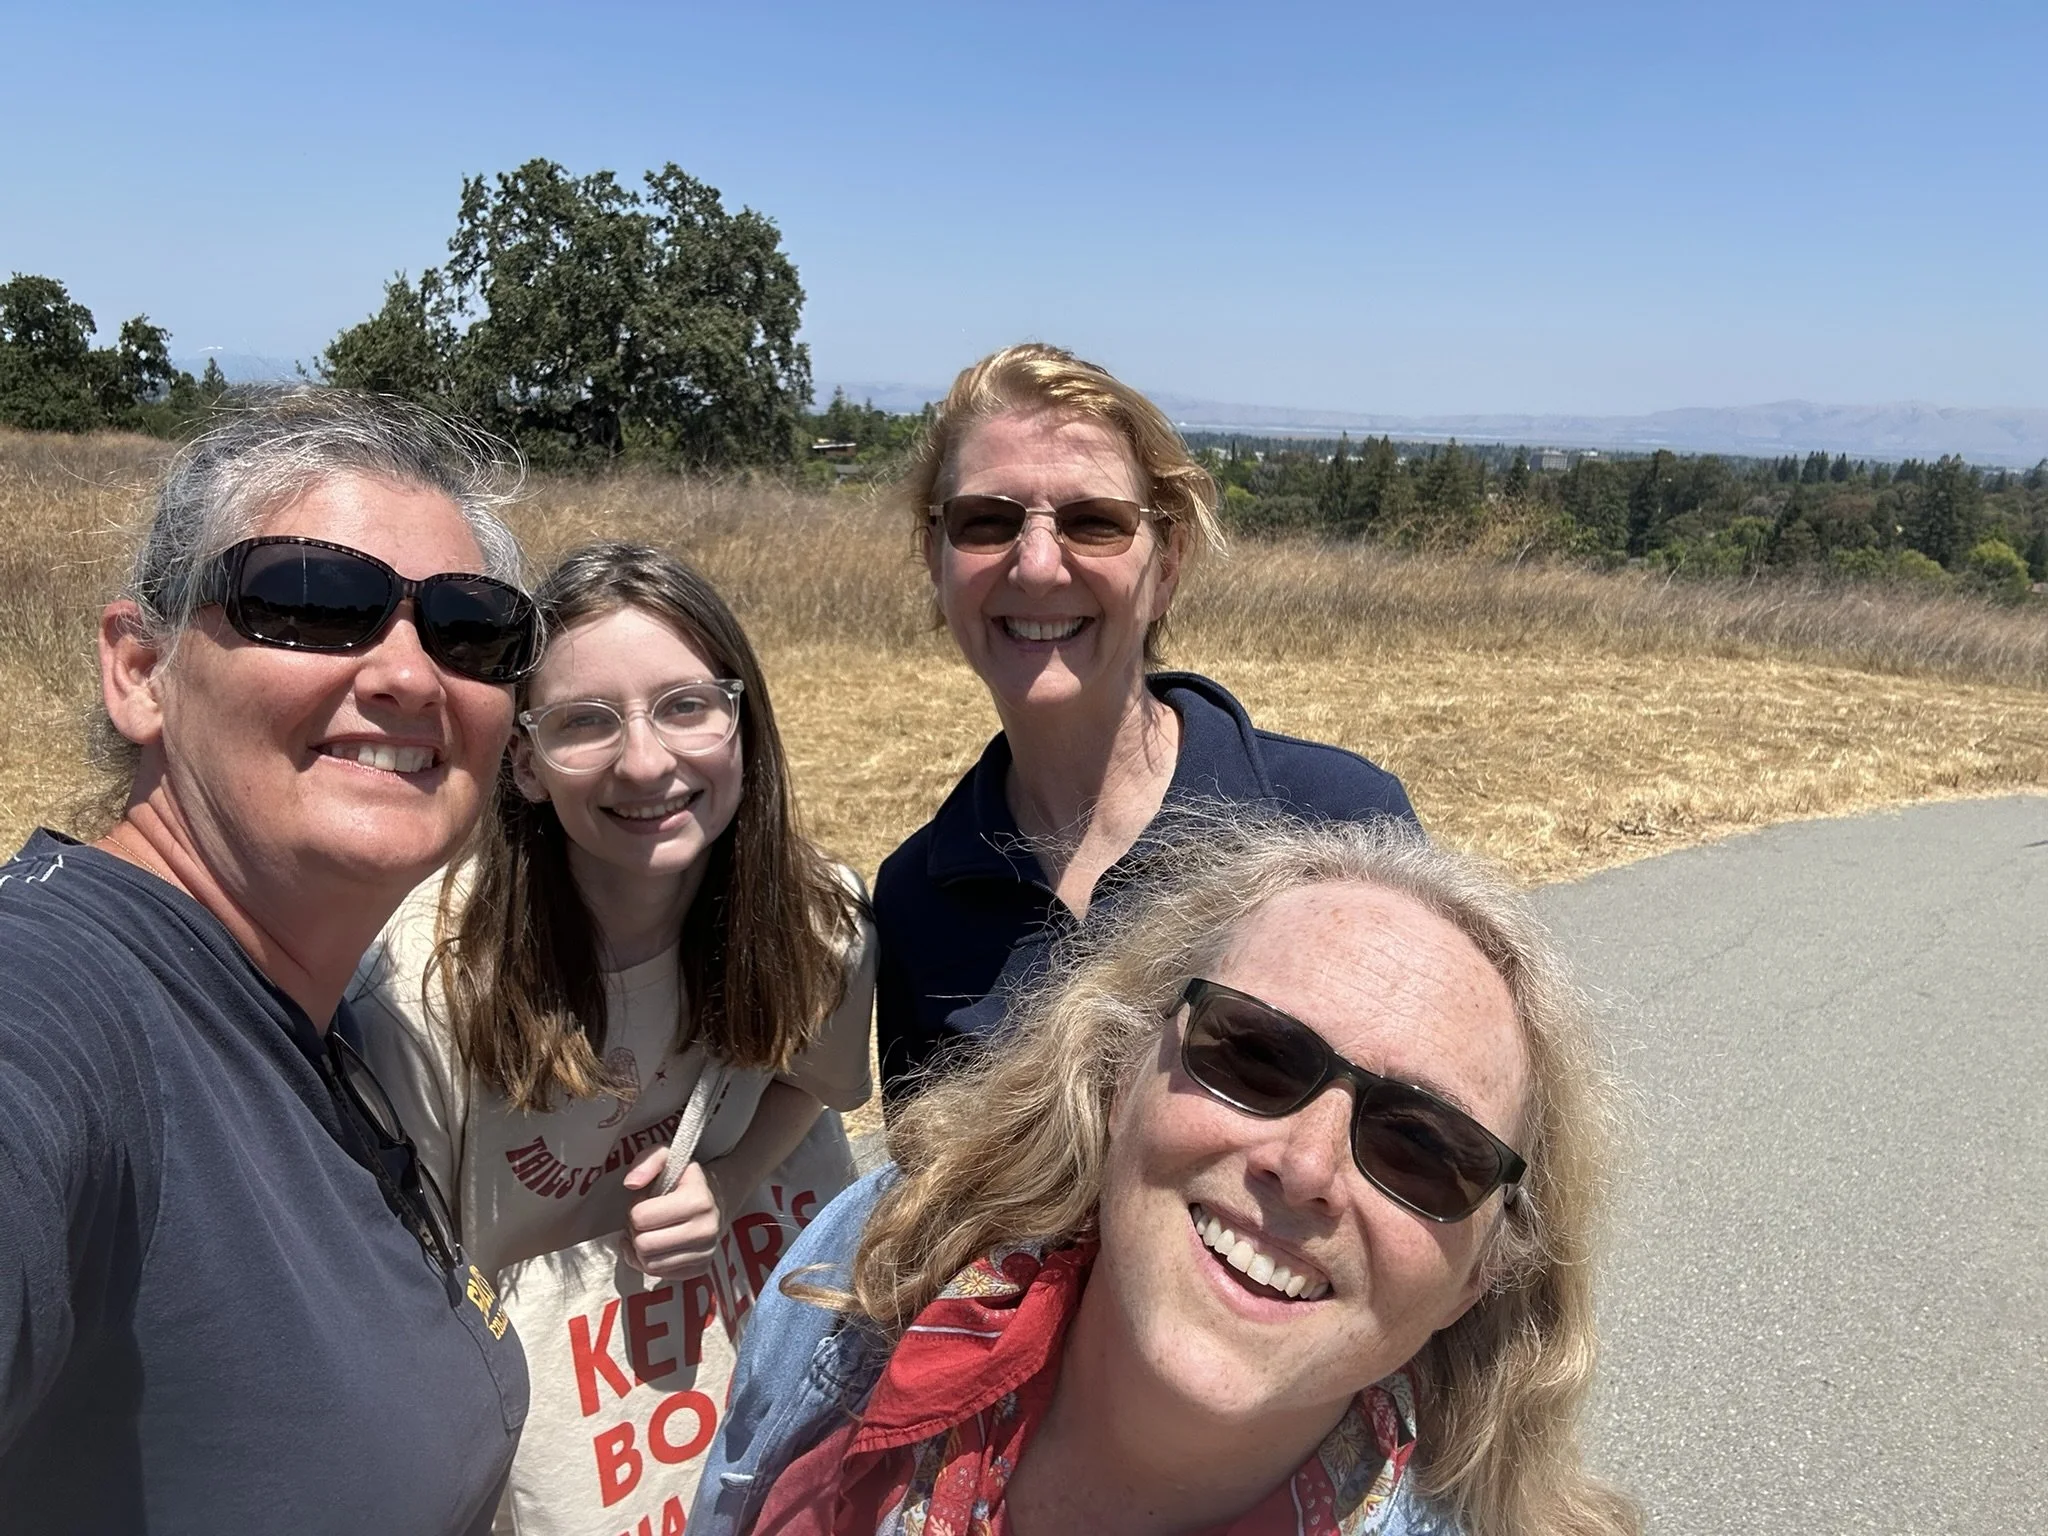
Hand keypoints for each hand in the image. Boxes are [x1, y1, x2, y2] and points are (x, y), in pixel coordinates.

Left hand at [620, 1147, 728, 1277]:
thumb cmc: (685, 1179)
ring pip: (649, 1265)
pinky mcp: (701, 1269)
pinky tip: (656, 1248)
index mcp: (697, 1200)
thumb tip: (630, 1184)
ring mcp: (706, 1252)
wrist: (719, 1196)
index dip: (635, 1209)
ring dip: (641, 1249)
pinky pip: (661, 1275)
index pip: (641, 1217)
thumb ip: (647, 1161)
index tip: (645, 1202)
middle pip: (644, 1245)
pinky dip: (651, 1263)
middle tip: (644, 1221)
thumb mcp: (667, 1157)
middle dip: (636, 1232)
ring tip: (649, 1232)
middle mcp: (705, 1230)